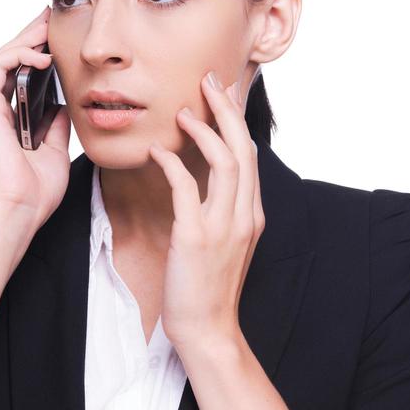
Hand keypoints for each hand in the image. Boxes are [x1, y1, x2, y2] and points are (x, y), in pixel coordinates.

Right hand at [0, 5, 71, 229]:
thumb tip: (64, 104)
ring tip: (44, 26)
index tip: (55, 37)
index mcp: (12, 120)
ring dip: (22, 39)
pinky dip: (15, 56)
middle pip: (9, 62)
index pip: (20, 76)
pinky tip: (39, 55)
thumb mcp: (56, 149)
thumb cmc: (35, 191)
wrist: (20, 210)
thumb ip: (56, 125)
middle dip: (29, 36)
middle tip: (49, 16)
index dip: (36, 53)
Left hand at [148, 71, 264, 350]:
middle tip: (210, 80)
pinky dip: (173, 164)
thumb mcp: (225, 243)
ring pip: (225, 161)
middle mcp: (244, 215)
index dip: (237, 119)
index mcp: (252, 214)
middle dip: (227, 109)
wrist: (208, 329)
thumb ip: (223, 210)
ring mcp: (223, 226)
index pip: (250, 154)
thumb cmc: (209, 286)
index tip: (224, 91)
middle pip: (243, 147)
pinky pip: (187, 189)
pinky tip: (157, 152)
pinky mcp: (196, 238)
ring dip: (205, 130)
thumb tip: (206, 180)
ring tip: (184, 111)